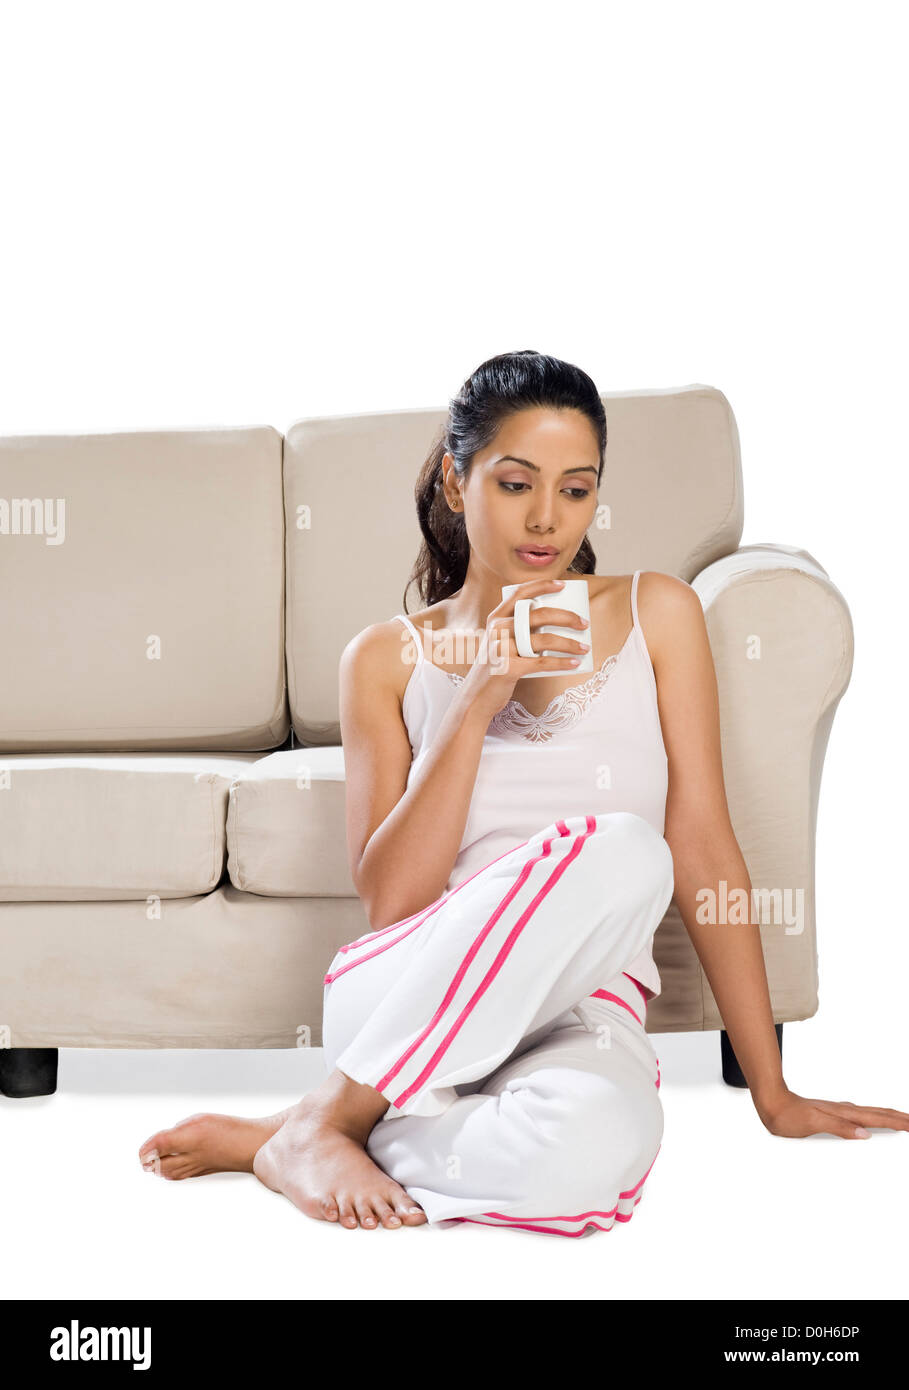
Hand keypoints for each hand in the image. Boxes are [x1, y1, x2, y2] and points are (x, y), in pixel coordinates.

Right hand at [462, 578, 591, 718]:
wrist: (477, 696)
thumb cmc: (496, 668)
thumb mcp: (500, 643)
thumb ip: (518, 631)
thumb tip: (557, 624)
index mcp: (496, 619)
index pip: (519, 594)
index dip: (542, 585)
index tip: (562, 585)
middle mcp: (497, 630)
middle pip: (539, 615)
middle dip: (567, 617)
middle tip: (584, 623)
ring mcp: (501, 648)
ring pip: (544, 640)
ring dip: (569, 643)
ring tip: (585, 647)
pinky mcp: (508, 668)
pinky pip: (542, 663)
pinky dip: (561, 663)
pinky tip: (575, 664)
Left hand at [755, 1085, 908, 1138]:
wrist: (771, 1104)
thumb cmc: (789, 1116)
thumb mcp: (814, 1123)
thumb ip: (840, 1128)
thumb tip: (865, 1134)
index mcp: (844, 1113)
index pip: (878, 1117)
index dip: (898, 1122)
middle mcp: (844, 1111)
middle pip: (879, 1114)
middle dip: (900, 1118)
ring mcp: (839, 1112)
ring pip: (871, 1115)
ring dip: (888, 1118)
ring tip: (902, 1122)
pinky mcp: (832, 1116)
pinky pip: (859, 1118)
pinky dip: (873, 1121)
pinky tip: (870, 1125)